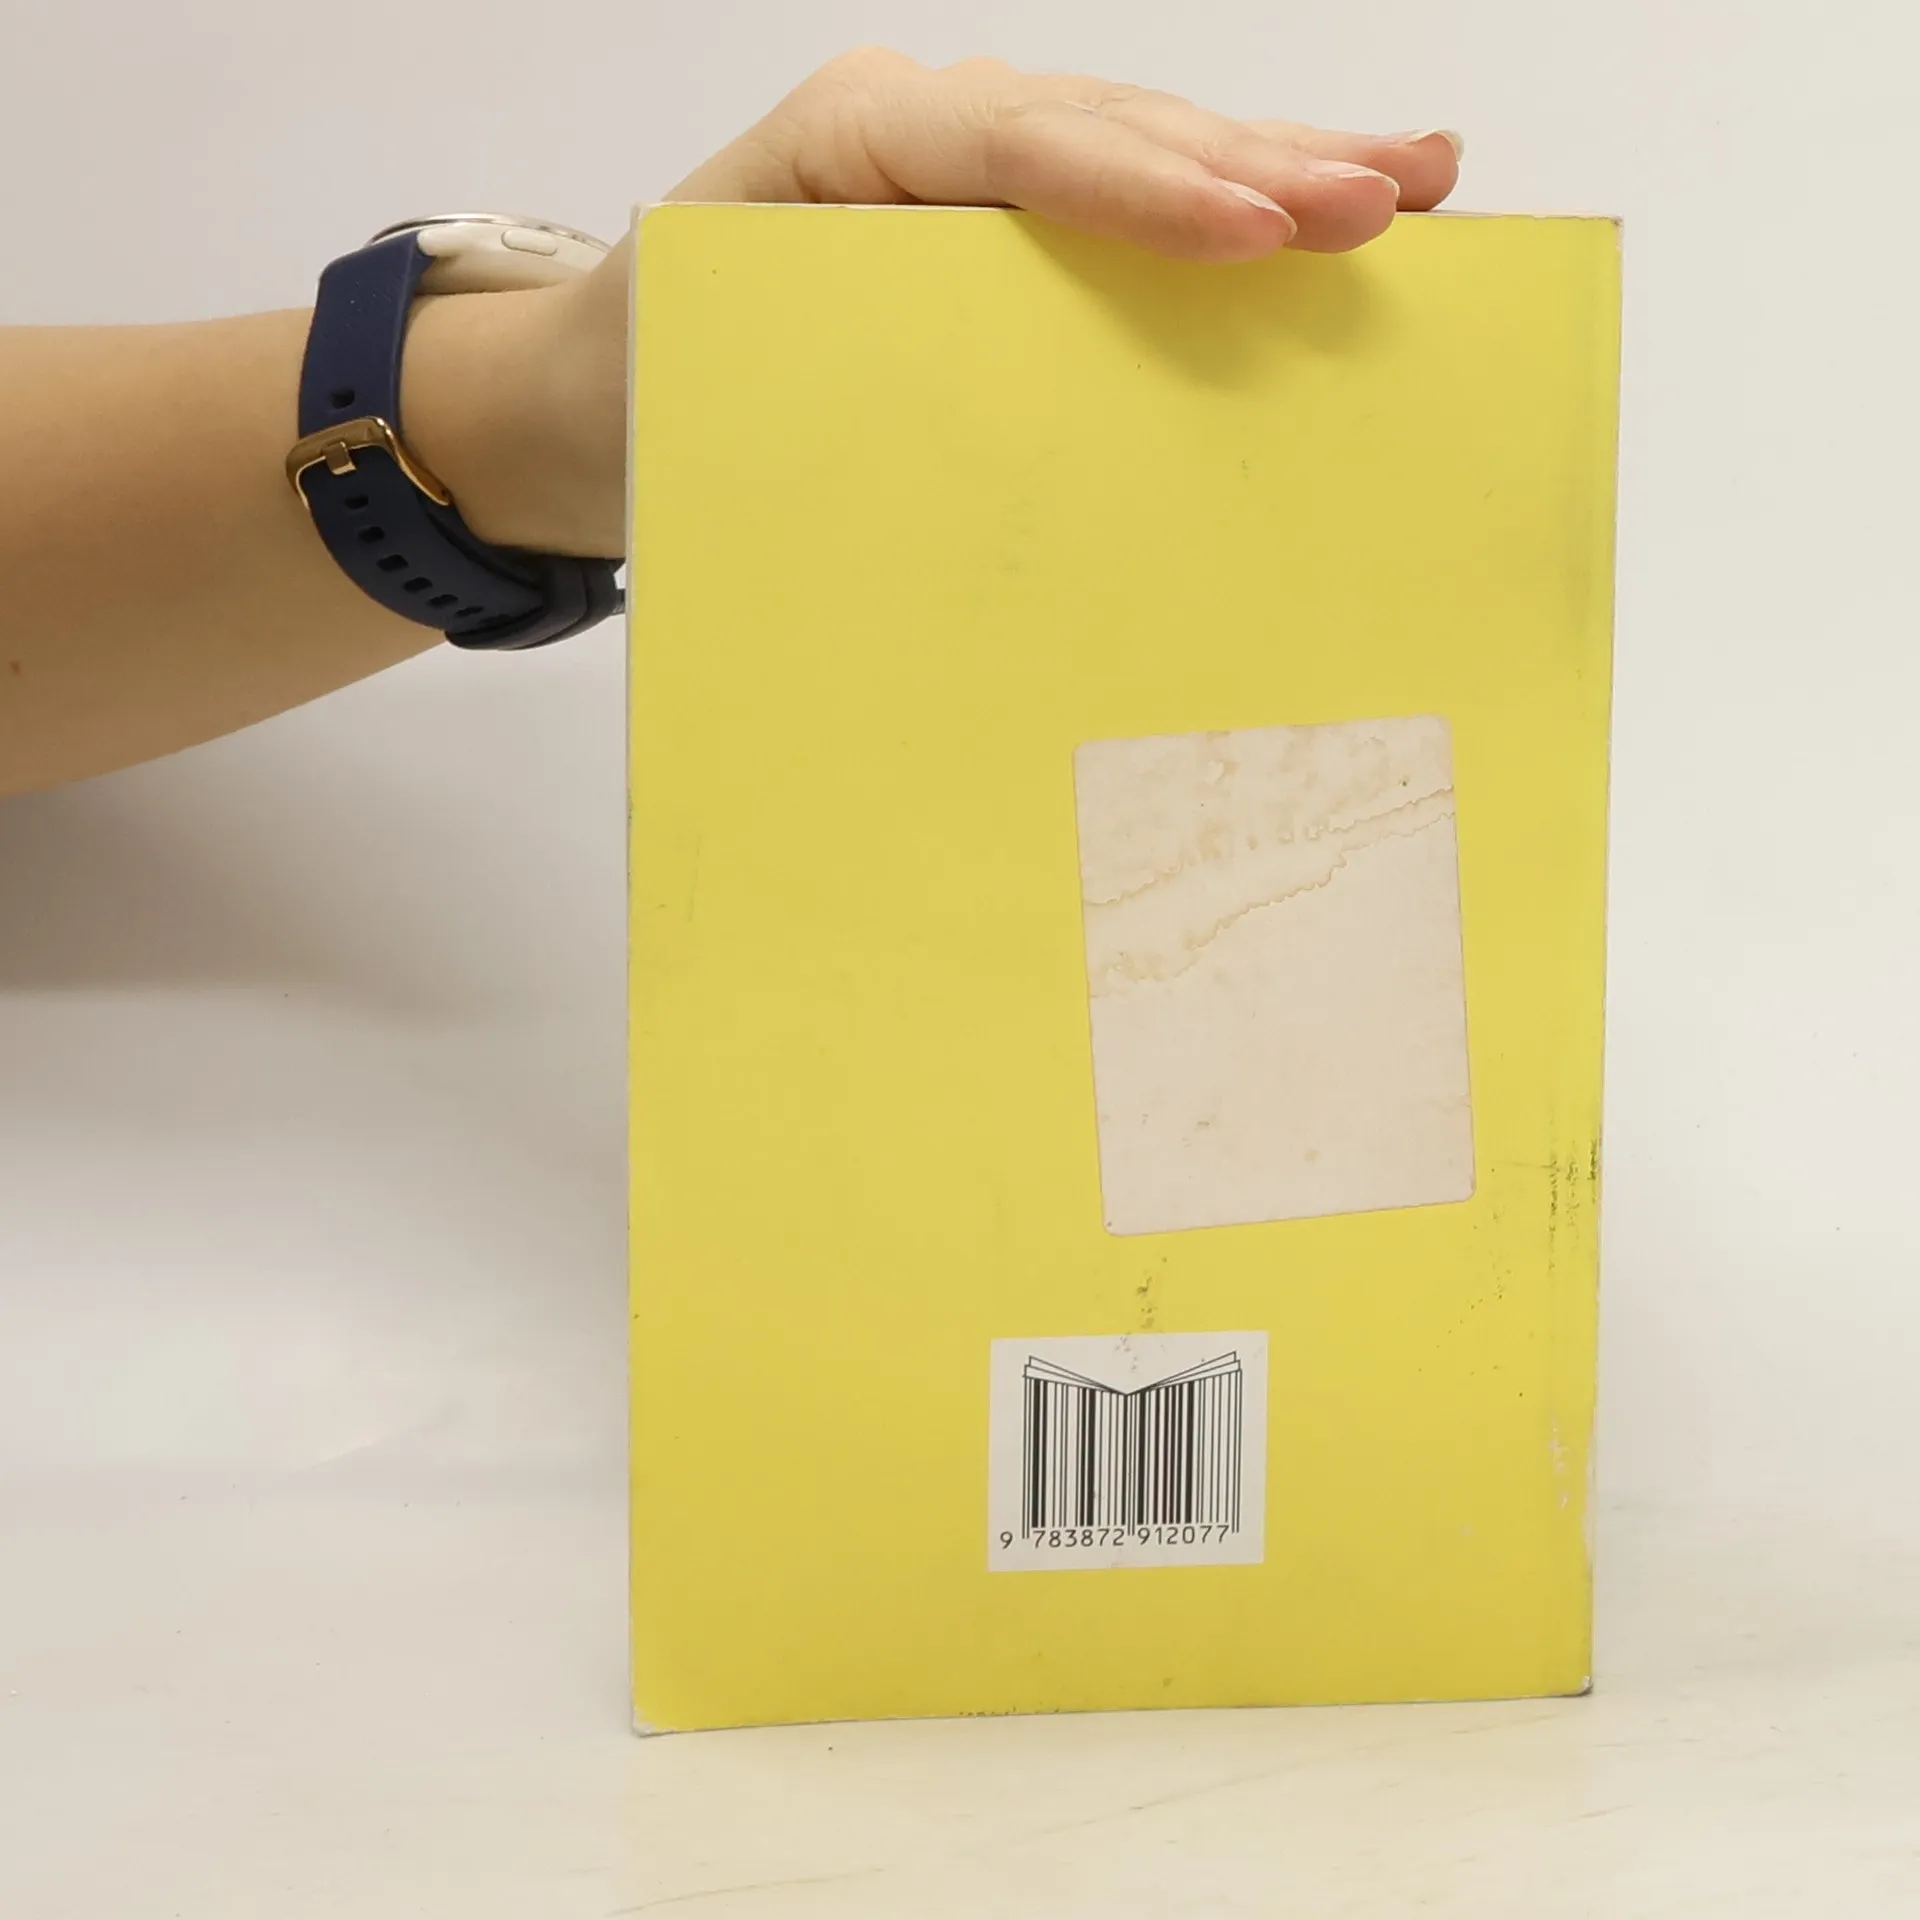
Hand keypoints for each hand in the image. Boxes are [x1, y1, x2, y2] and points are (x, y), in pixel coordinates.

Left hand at [407, 51, 1462, 558]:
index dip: (1136, 187)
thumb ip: (844, 402)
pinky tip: (1332, 199)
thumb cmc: (651, 393)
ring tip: (1415, 180)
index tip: (1249, 230)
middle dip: (1246, 163)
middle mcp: (919, 133)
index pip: (1009, 148)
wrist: (589, 394)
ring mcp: (968, 169)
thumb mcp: (722, 392)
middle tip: (1378, 202)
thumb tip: (990, 496)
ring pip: (1140, 145)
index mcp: (842, 148)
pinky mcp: (1000, 224)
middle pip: (1106, 126)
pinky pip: (1126, 202)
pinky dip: (1230, 202)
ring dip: (1278, 162)